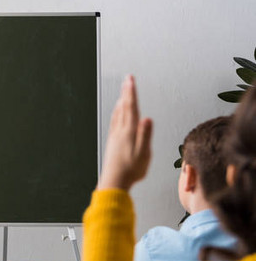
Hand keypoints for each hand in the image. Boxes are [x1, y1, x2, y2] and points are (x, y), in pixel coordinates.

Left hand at [98, 75, 152, 190]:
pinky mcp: (112, 142)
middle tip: (127, 79)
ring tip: (123, 92)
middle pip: (123, 107)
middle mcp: (120, 132)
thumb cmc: (131, 170)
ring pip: (118, 114)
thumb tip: (146, 119)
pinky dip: (117, 113)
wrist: (114, 181)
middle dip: (126, 92)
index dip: (131, 93)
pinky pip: (114, 122)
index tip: (130, 80)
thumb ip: (145, 135)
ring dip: (121, 101)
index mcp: (129, 132)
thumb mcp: (143, 154)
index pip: (131, 108)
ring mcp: (115, 136)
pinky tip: (117, 113)